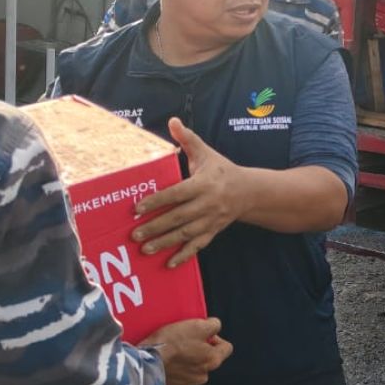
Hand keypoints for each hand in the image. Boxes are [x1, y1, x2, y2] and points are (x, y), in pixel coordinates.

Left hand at [132, 118, 245, 267]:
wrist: (250, 191)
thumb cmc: (222, 170)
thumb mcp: (207, 153)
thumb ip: (188, 139)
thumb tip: (173, 121)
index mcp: (204, 184)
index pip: (177, 194)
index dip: (156, 201)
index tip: (136, 209)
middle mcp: (208, 204)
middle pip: (178, 217)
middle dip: (156, 226)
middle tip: (134, 234)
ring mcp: (212, 220)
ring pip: (186, 234)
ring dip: (165, 243)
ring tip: (145, 249)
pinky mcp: (214, 231)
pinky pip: (198, 246)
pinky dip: (184, 256)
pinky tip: (169, 264)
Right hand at [143, 318, 232, 384]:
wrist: (144, 365)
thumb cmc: (171, 344)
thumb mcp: (197, 325)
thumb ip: (213, 325)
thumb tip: (215, 326)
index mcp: (213, 360)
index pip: (226, 348)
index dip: (215, 338)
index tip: (202, 334)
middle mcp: (203, 376)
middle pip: (208, 360)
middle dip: (199, 351)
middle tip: (184, 342)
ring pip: (192, 371)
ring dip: (185, 363)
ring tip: (171, 354)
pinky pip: (176, 380)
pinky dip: (173, 373)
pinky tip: (164, 364)